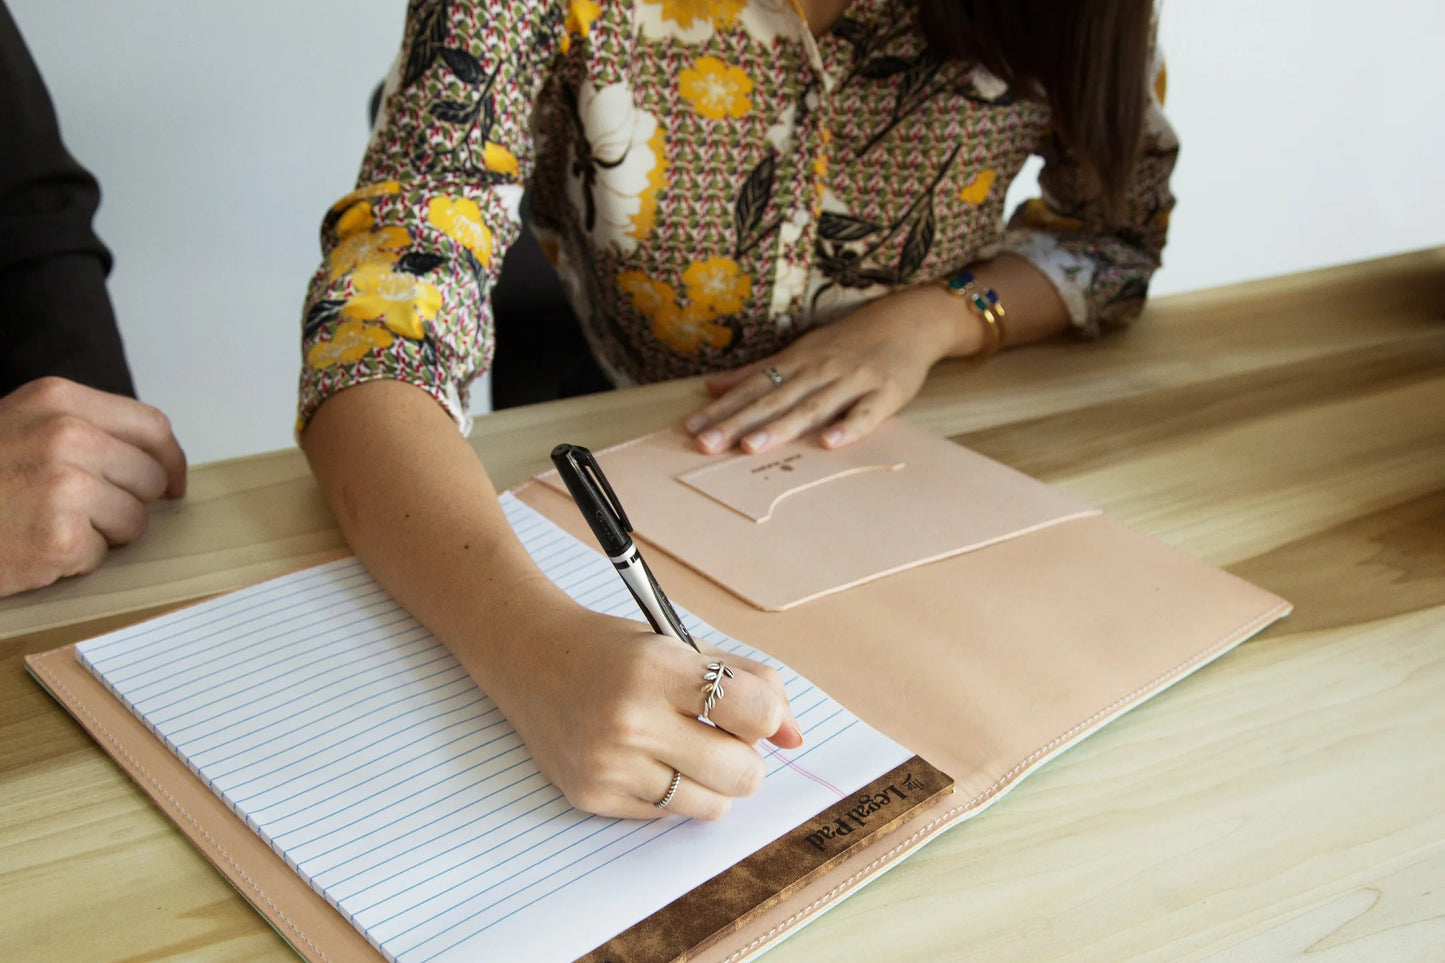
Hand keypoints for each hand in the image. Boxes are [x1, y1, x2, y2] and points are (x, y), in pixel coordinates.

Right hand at [0, 377, 186, 596]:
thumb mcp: (21, 427)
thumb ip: (84, 429)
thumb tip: (157, 457)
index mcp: (58, 399)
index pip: (152, 426)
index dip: (168, 459)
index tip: (172, 482)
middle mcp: (66, 434)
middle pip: (151, 476)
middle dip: (129, 500)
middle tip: (81, 509)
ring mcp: (64, 485)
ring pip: (135, 519)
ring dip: (103, 532)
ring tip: (49, 523)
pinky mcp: (61, 537)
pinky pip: (102, 553)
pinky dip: (74, 559)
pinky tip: (35, 545)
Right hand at [484, 592, 801, 820]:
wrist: (530, 658)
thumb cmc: (616, 651)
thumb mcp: (683, 645)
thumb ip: (750, 683)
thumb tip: (794, 738)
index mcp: (658, 668)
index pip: (755, 713)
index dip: (766, 715)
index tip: (751, 711)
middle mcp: (631, 720)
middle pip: (742, 773)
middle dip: (746, 759)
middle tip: (722, 736)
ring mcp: (608, 765)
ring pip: (710, 806)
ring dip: (712, 783)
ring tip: (685, 749)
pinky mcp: (591, 797)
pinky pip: (665, 816)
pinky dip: (669, 792)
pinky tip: (644, 758)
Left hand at [685, 286, 972, 454]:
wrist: (910, 320)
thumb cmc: (851, 340)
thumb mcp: (801, 349)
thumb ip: (758, 370)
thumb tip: (712, 387)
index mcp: (797, 362)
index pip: (753, 387)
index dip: (722, 407)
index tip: (692, 427)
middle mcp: (819, 370)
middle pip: (773, 399)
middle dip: (738, 422)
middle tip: (707, 443)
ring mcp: (852, 382)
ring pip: (812, 407)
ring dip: (781, 427)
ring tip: (750, 447)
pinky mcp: (885, 394)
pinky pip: (865, 414)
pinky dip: (848, 428)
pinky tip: (828, 444)